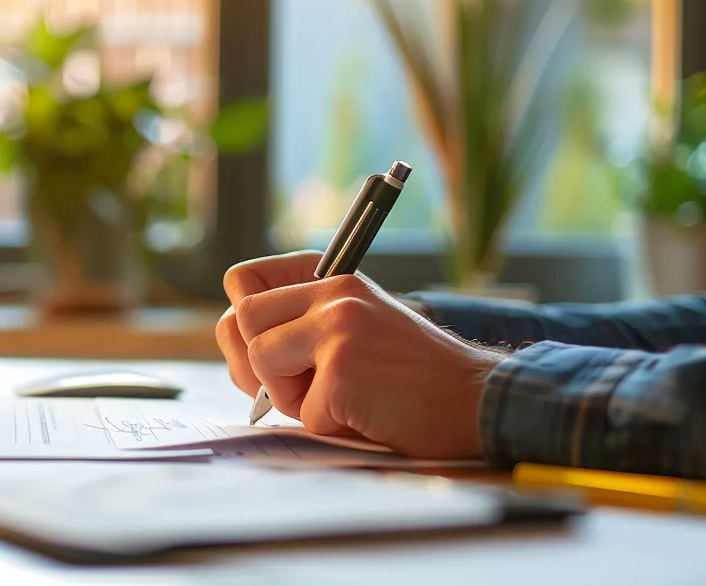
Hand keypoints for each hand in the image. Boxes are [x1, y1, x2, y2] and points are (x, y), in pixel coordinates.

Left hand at [214, 253, 503, 459]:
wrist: (474, 400)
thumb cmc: (410, 378)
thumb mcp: (354, 330)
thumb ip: (297, 326)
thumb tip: (231, 335)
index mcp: (331, 277)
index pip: (243, 281)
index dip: (245, 324)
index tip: (274, 347)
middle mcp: (333, 291)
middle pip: (242, 321)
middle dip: (260, 365)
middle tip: (306, 385)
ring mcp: (338, 326)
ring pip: (260, 362)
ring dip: (295, 398)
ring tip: (345, 397)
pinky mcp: (344, 369)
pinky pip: (303, 412)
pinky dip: (331, 427)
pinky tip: (368, 414)